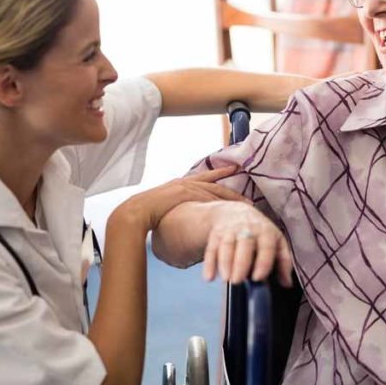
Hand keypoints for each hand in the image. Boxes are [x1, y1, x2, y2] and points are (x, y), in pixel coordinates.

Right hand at [114, 167, 246, 232]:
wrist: (137, 210)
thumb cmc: (148, 211)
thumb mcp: (166, 204)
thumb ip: (179, 205)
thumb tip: (187, 215)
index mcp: (182, 183)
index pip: (206, 177)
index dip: (221, 174)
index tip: (234, 169)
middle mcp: (186, 182)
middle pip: (215, 184)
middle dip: (232, 191)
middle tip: (248, 196)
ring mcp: (186, 187)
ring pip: (214, 191)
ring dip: (230, 197)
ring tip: (245, 203)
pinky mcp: (184, 193)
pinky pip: (205, 197)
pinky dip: (218, 202)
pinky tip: (229, 208)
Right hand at [202, 201, 293, 286]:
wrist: (236, 212)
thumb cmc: (260, 233)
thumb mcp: (276, 242)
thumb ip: (283, 262)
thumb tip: (287, 283)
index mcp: (266, 232)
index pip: (266, 246)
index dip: (263, 262)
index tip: (258, 278)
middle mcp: (248, 229)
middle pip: (244, 244)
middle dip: (240, 263)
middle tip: (238, 280)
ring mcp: (230, 231)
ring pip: (226, 245)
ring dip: (224, 262)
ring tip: (226, 279)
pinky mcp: (215, 235)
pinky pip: (211, 248)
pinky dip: (209, 263)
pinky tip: (209, 277)